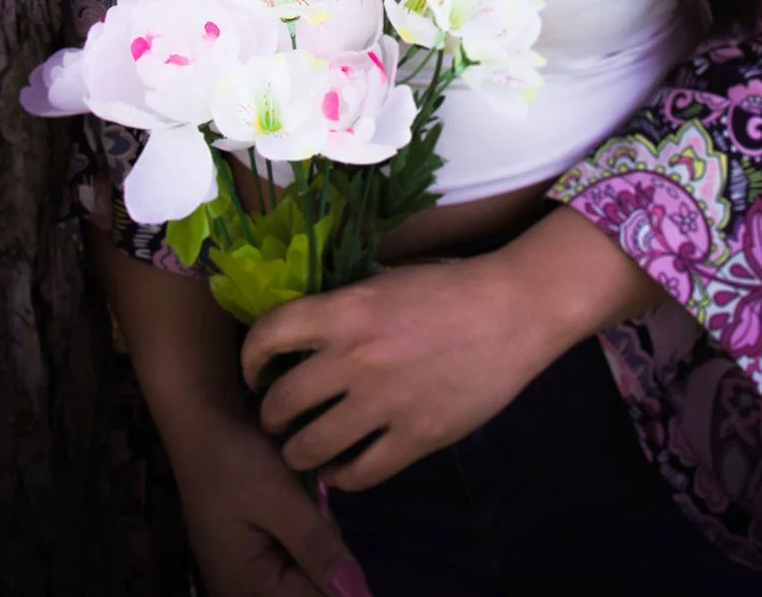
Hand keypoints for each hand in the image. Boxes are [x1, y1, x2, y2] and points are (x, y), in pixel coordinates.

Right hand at [171, 409, 373, 596]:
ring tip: (305, 506)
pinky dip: (304, 540)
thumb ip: (317, 548)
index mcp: (249, 589)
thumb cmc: (235, 462)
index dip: (343, 581)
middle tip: (315, 513)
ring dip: (317, 547)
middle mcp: (244, 594)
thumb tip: (359, 594)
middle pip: (309, 593)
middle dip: (326, 559)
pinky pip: (291, 565)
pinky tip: (298, 512)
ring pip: (304, 579)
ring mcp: (246, 579)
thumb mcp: (280, 499)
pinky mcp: (252, 561)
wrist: (200, 429)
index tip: (335, 534)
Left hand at [240, 255, 550, 491]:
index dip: (249, 358)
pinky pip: (360, 473)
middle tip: (276, 418)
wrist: (512, 310)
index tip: (253, 372)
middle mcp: (355, 358)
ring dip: (298, 452)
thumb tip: (301, 338)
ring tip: (303, 448)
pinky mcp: (415, 437)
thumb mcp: (384, 283)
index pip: (268, 334)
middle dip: (270, 416)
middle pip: (282, 402)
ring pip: (311, 447)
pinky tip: (341, 470)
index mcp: (346, 311)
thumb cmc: (449, 288)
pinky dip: (342, 478)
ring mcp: (385, 403)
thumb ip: (342, 312)